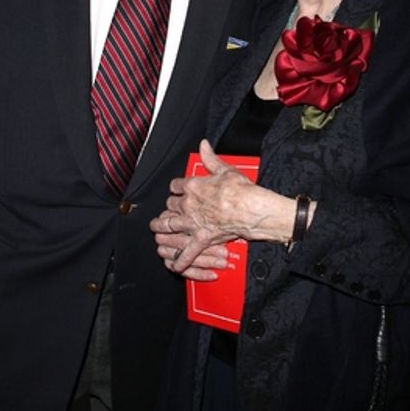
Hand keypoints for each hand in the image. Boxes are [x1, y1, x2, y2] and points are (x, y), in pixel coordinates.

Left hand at [151, 139, 296, 273]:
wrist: (251, 209)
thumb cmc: (241, 190)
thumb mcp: (225, 169)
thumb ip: (210, 158)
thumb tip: (204, 145)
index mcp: (193, 187)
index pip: (175, 185)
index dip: (176, 187)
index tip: (177, 189)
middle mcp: (189, 204)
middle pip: (170, 205)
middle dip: (168, 207)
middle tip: (167, 209)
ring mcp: (194, 222)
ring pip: (170, 225)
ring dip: (162, 228)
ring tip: (157, 229)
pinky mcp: (202, 238)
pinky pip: (188, 252)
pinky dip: (181, 260)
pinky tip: (176, 265)